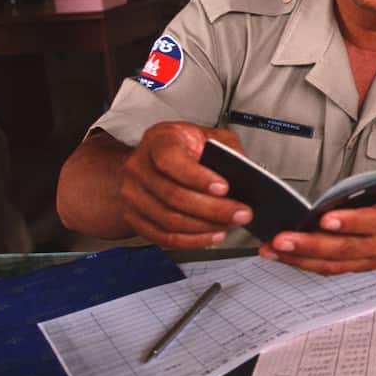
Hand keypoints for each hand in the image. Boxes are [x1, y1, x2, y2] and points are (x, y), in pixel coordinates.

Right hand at [118, 122, 251, 248]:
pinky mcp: (134, 217)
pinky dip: (192, 240)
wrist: (153, 160)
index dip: (198, 177)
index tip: (224, 187)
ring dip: (205, 227)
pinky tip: (212, 235)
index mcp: (158, 140)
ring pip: (169, 220)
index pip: (171, 160)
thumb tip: (243, 169)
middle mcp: (139, 167)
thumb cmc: (183, 147)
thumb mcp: (208, 135)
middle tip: (240, 213)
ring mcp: (132, 194)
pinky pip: (163, 237)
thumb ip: (227, 147)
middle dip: (213, 209)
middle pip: (173, 196)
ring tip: (230, 224)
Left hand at [262, 163, 375, 274]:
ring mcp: (370, 259)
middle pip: (346, 248)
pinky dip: (302, 263)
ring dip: (300, 258)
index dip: (349, 221)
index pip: (373, 221)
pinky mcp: (357, 266)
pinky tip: (281, 255)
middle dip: (311, 244)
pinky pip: (329, 268)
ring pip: (333, 263)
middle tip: (283, 238)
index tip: (324, 218)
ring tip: (273, 249)